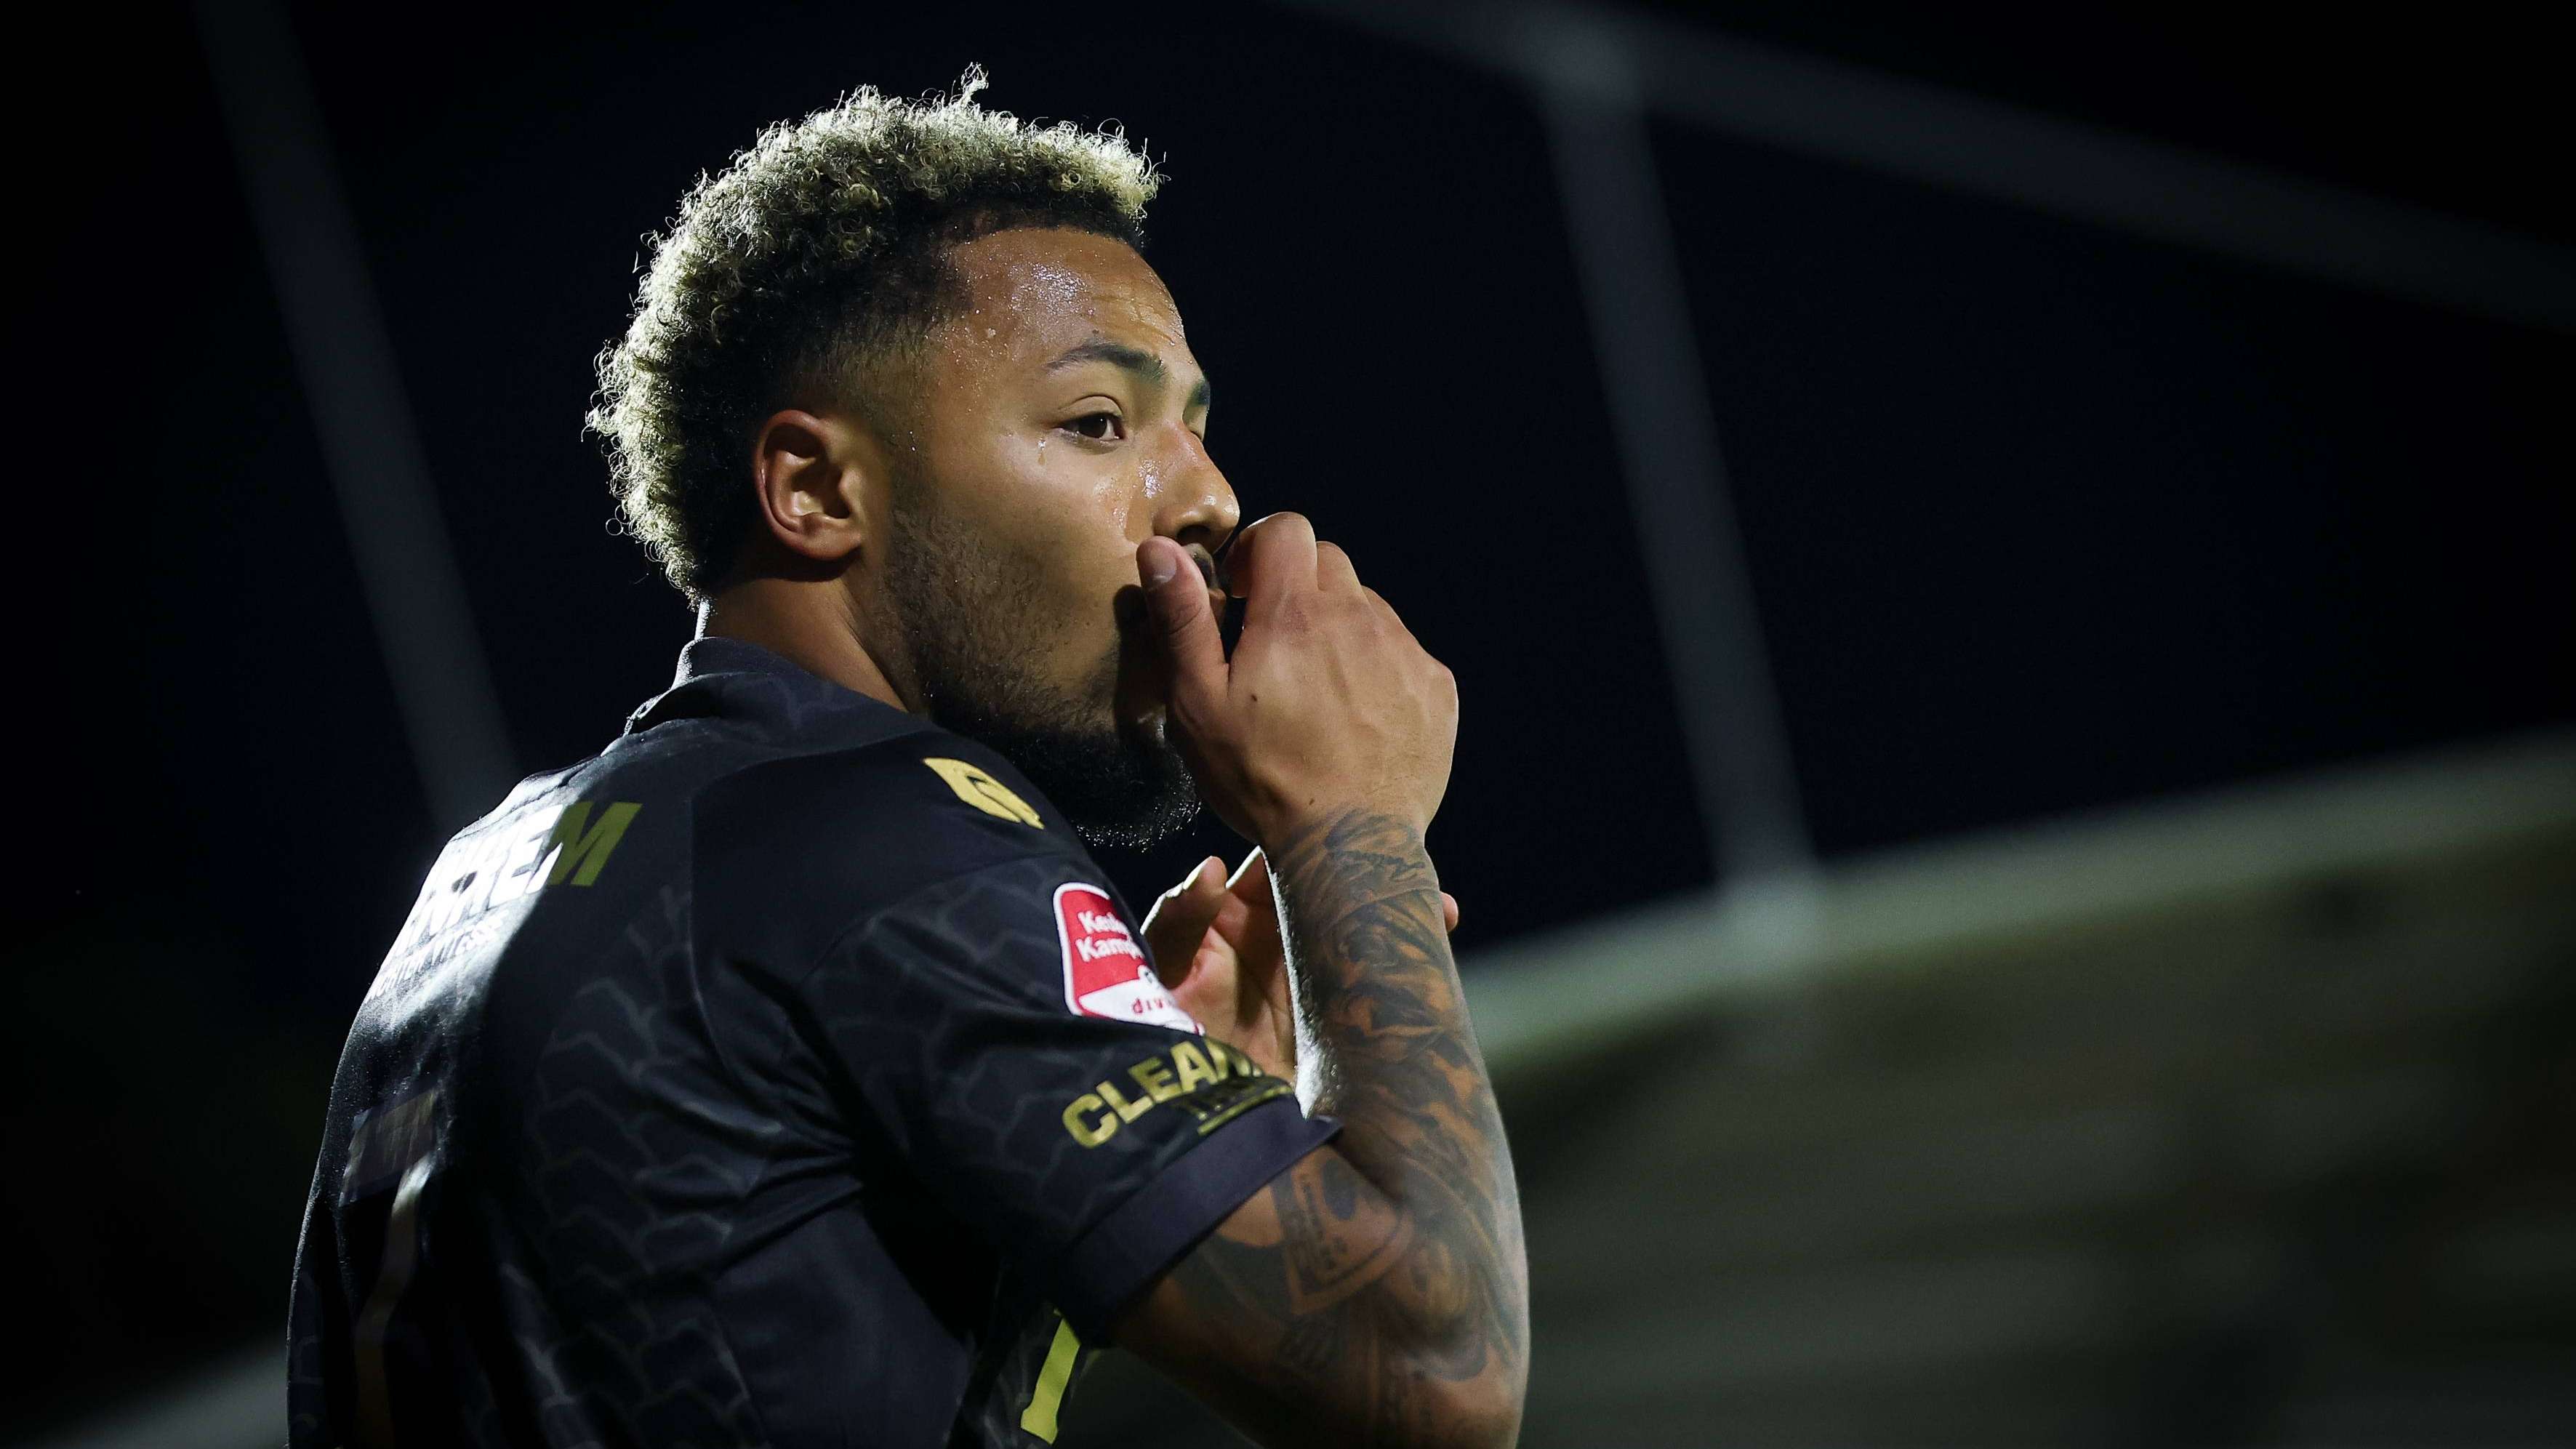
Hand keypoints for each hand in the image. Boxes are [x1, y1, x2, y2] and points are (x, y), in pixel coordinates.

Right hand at [1137, 514, 1458, 847]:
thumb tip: (1160, 549)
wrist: (1351, 847)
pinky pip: (1403, 653)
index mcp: (1296, 613)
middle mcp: (1360, 618)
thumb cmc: (1262, 779)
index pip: (1287, 529)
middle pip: (1330, 562)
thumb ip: (1182, 619)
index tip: (1245, 592)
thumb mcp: (1199, 704)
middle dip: (1298, 586)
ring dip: (1339, 629)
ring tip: (1315, 690)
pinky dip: (1377, 668)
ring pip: (1368, 607)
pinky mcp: (1437, 688)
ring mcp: (1405, 652)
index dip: (1260, 547)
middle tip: (1274, 644)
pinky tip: (1354, 717)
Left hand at [1143, 848, 1459, 1080]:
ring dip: (1404, 914)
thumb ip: (1181, 920)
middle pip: (1336, 891)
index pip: (1282, 862)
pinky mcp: (1338, 1014)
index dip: (1314, 842)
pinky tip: (1439, 940)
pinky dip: (1413, 965)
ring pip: (1366, 931)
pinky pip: (1381, 984)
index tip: (1347, 828)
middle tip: (1408, 866)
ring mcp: (1315, 974)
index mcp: (1238, 914)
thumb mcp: (1163, 970)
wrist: (1192, 1114)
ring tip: (1439, 908)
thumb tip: (1210, 866)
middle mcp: (1282, 937)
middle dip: (1373, 874)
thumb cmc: (1159, 1030)